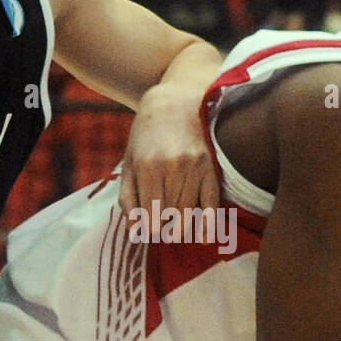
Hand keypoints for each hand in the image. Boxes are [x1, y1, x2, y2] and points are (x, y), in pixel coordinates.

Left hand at [118, 83, 220, 227]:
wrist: (175, 102)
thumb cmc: (146, 136)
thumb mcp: (129, 162)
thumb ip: (128, 197)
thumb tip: (135, 231)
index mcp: (147, 167)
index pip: (151, 216)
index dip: (149, 229)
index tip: (149, 231)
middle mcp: (172, 167)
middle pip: (170, 216)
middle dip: (165, 227)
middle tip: (163, 230)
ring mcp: (194, 167)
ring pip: (188, 212)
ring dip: (182, 225)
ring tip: (176, 229)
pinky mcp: (211, 168)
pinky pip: (212, 203)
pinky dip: (208, 223)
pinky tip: (203, 238)